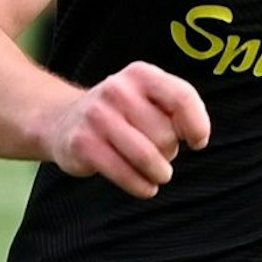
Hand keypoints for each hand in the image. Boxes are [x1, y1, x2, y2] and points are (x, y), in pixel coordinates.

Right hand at [43, 62, 211, 197]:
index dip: (198, 125)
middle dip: (170, 151)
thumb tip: (197, 138)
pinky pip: (124, 174)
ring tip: (159, 174)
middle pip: (165, 134)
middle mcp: (117, 89)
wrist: (63, 121)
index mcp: (141, 74)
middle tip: (161, 153)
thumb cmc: (122, 114)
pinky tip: (146, 187)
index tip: (197, 142)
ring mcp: (97, 116)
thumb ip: (178, 110)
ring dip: (160, 173)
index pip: (183, 98)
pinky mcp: (82, 144)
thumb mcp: (148, 99)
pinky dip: (141, 186)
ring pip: (147, 157)